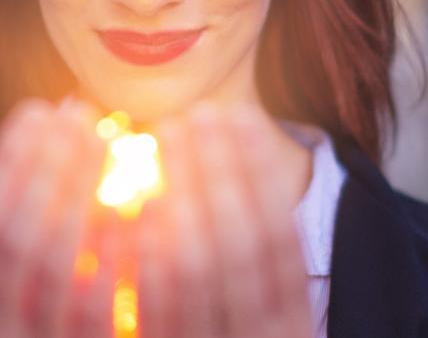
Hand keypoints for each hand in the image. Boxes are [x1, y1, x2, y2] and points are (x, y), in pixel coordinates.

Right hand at [0, 96, 112, 337]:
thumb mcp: (38, 266)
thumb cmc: (62, 317)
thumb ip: (40, 210)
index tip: (42, 110)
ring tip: (114, 146)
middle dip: (48, 170)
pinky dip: (119, 254)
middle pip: (13, 239)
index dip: (8, 163)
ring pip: (56, 270)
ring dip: (82, 197)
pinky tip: (144, 208)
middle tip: (84, 117)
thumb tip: (63, 114)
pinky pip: (101, 308)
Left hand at [137, 103, 313, 337]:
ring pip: (196, 265)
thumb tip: (239, 160)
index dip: (262, 176)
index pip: (280, 240)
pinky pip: (154, 304)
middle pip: (240, 242)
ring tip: (166, 131)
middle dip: (218, 170)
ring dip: (181, 192)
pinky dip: (146, 251)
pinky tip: (137, 201)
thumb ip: (253, 264)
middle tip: (198, 110)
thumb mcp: (258, 319)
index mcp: (290, 328)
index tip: (241, 114)